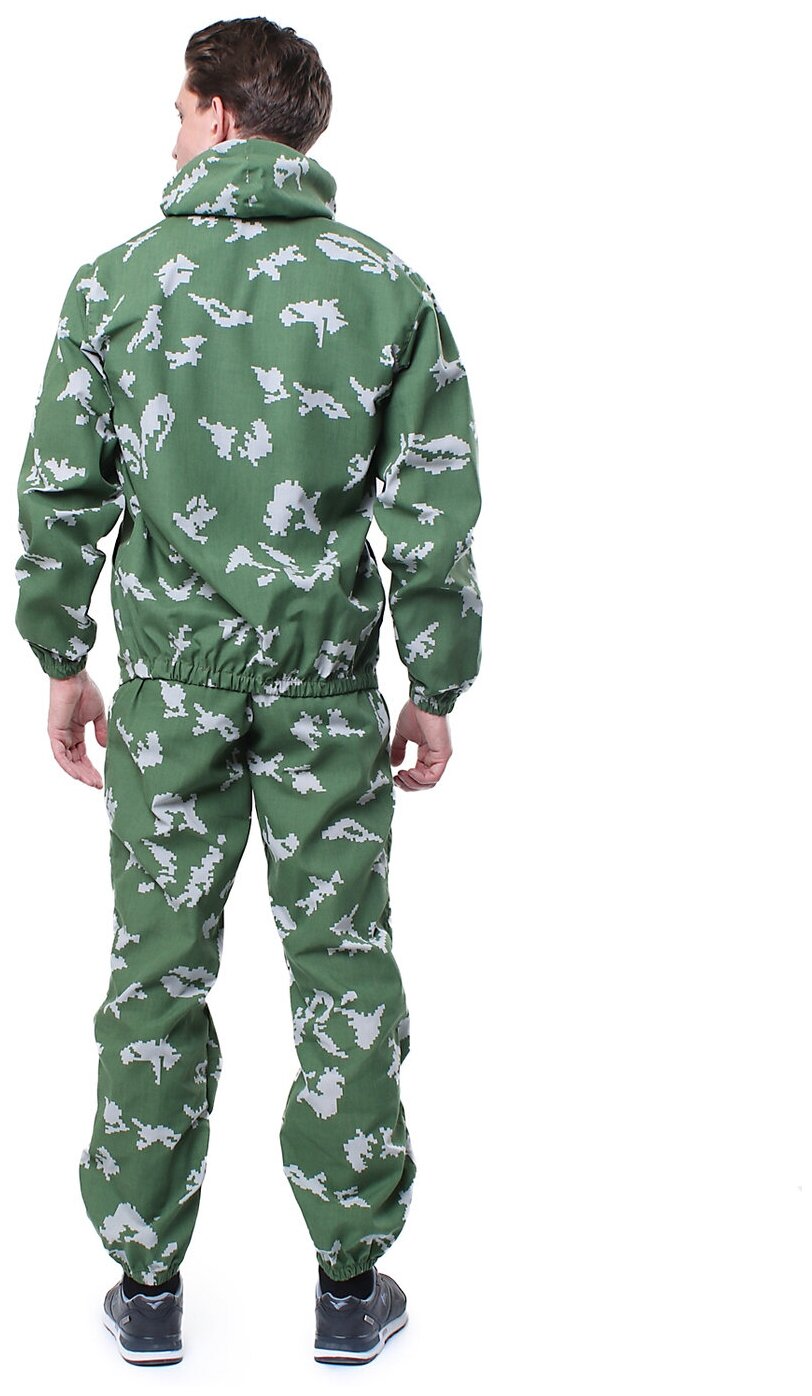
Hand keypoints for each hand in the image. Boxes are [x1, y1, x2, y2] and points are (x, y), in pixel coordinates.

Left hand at [47, 671, 106, 787]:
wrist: (75, 678)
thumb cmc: (86, 690)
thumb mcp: (98, 714)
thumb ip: (101, 731)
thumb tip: (104, 747)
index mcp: (76, 731)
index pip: (82, 755)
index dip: (92, 768)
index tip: (101, 779)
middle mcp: (66, 736)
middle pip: (75, 761)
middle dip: (87, 774)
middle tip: (98, 784)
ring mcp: (59, 735)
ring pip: (67, 761)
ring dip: (79, 773)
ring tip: (92, 782)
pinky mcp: (54, 733)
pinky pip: (59, 755)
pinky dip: (68, 766)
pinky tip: (78, 775)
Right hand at [390, 700, 451, 790]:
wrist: (422, 701)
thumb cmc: (414, 713)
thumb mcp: (402, 734)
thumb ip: (399, 750)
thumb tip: (395, 765)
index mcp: (426, 753)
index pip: (419, 776)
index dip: (406, 780)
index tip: (394, 776)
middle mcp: (435, 757)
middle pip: (425, 783)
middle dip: (409, 785)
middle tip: (397, 779)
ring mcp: (441, 757)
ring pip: (430, 782)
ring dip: (413, 783)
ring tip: (401, 775)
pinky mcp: (444, 755)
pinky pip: (434, 776)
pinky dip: (420, 778)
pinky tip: (409, 771)